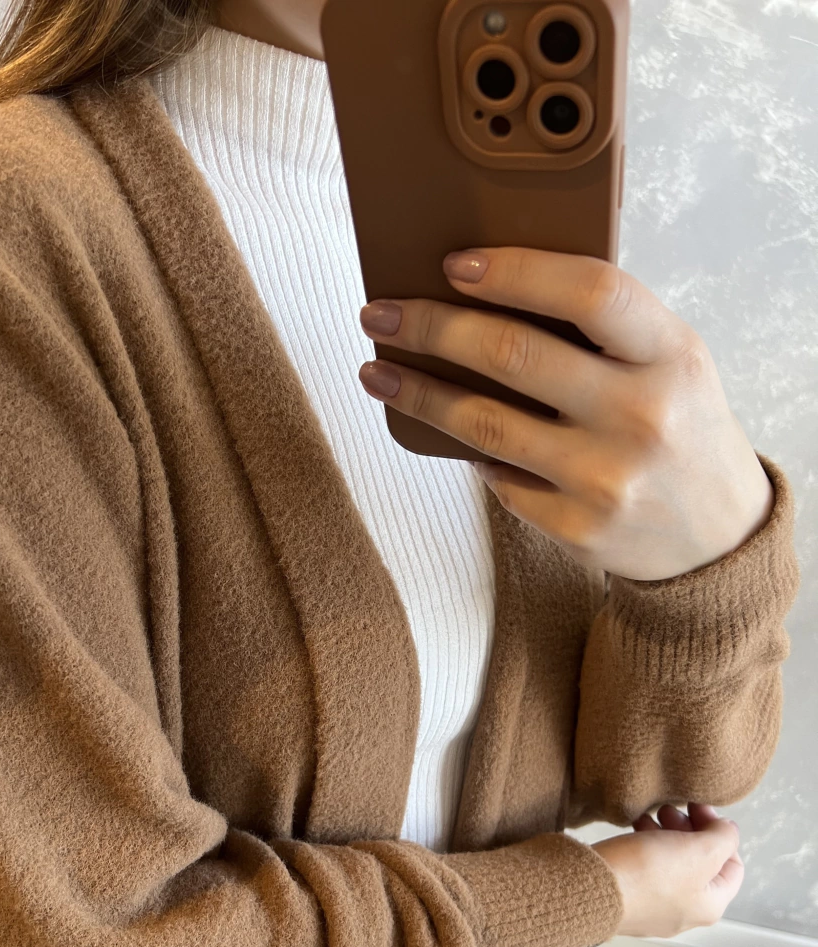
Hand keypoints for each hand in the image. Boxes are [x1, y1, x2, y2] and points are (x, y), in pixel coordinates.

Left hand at [357, 247, 773, 579]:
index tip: (451, 264)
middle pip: (513, 356)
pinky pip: (499, 479)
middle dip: (431, 328)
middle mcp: (641, 415)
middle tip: (380, 315)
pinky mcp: (578, 528)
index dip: (514, 271)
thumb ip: (606, 328)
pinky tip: (450, 436)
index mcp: (670, 353)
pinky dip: (473, 454)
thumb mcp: (671, 362)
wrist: (717, 535)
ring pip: (485, 425)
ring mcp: (607, 478)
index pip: (588, 292)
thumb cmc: (679, 426)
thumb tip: (488, 289)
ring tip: (376, 371)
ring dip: (418, 394)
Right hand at [592, 803, 743, 938]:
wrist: (588, 888)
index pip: (733, 866)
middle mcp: (684, 914)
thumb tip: (726, 831)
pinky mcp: (626, 901)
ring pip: (670, 865)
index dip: (721, 833)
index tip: (699, 810)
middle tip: (671, 810)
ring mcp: (652, 910)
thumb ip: (724, 837)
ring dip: (665, 836)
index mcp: (709, 905)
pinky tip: (632, 833)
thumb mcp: (700, 849)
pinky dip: (643, 848)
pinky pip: (643, 871)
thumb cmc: (646, 874)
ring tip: (648, 817)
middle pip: (700, 865)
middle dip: (689, 831)